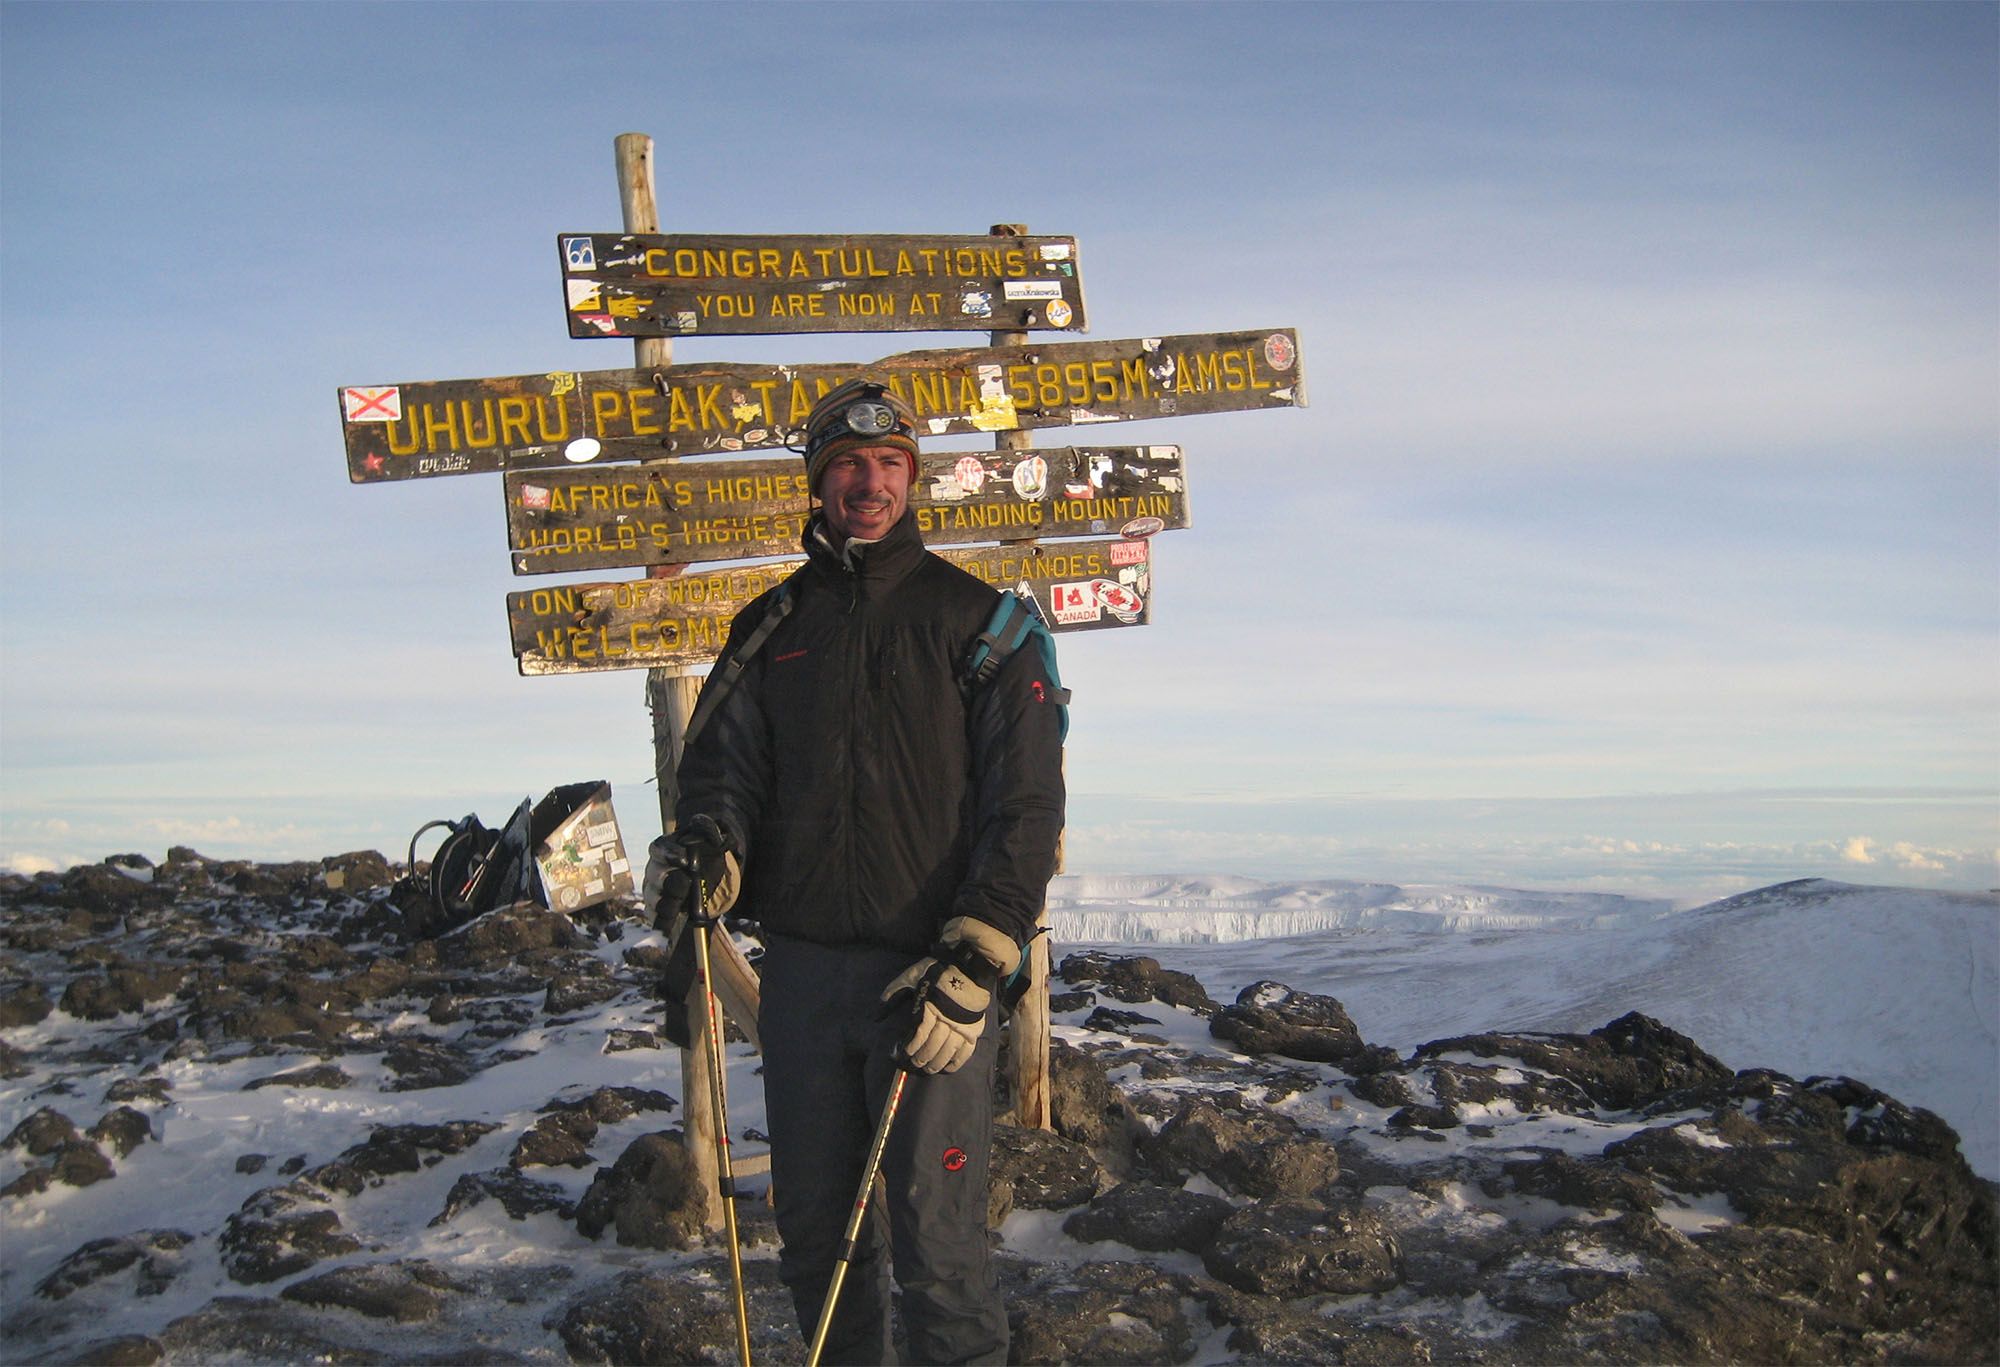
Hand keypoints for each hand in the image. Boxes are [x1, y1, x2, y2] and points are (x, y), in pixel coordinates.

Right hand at [643, 816, 738, 932]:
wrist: (706, 876)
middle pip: (654, 875)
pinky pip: (652, 915)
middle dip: (670, 881)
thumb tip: (702, 820)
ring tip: (679, 905)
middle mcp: (654, 869)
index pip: (659, 849)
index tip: (686, 861)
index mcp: (663, 850)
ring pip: (651, 896)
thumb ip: (706, 830)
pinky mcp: (655, 908)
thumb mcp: (707, 841)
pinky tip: (670, 922)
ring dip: (666, 902)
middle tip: (686, 884)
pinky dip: (660, 919)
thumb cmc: (703, 856)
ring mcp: (653, 890)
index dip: (670, 854)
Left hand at [879, 917, 1020, 1073]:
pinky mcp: (974, 1029)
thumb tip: (875, 1017)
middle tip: (913, 1065)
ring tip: (927, 1069)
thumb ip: (892, 995)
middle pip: (931, 1047)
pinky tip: (947, 1068)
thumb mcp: (909, 978)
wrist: (966, 965)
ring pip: (946, 1052)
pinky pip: (965, 1051)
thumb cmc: (935, 971)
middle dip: (920, 1059)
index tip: (901, 1054)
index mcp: (929, 1008)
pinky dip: (956, 1062)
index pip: (918, 1036)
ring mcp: (961, 1026)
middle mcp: (946, 1020)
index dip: (908, 1048)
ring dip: (935, 1064)